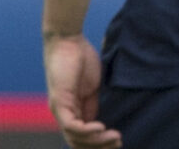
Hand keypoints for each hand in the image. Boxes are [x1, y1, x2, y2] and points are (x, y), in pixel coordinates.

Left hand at [46, 32, 121, 148]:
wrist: (67, 40)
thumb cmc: (80, 58)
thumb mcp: (92, 87)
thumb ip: (94, 104)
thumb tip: (104, 122)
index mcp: (72, 111)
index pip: (82, 137)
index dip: (99, 143)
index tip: (118, 141)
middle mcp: (63, 114)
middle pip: (78, 142)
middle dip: (99, 147)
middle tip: (118, 144)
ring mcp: (59, 109)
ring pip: (75, 137)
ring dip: (96, 141)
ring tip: (115, 137)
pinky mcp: (59, 102)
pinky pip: (71, 125)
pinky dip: (86, 130)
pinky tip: (101, 128)